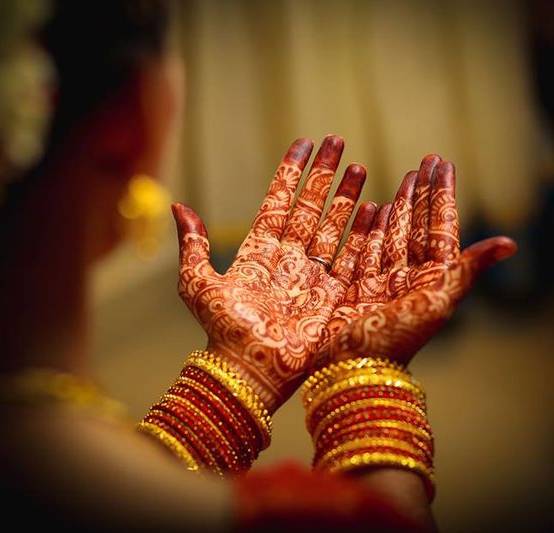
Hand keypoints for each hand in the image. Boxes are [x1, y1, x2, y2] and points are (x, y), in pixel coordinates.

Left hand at [172, 136, 368, 411]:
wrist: (249, 369)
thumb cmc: (221, 330)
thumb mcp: (196, 283)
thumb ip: (193, 244)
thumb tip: (178, 206)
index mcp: (259, 251)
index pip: (278, 201)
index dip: (290, 173)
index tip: (303, 144)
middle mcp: (288, 258)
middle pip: (311, 206)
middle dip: (324, 174)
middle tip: (337, 141)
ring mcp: (312, 274)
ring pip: (333, 226)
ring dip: (346, 196)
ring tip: (358, 167)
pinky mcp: (332, 295)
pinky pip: (351, 258)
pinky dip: (363, 234)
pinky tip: (374, 209)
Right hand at [315, 154, 516, 366]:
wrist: (349, 372)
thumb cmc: (392, 340)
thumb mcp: (436, 302)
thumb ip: (467, 269)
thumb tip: (510, 243)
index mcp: (430, 279)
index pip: (440, 226)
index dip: (442, 195)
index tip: (443, 163)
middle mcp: (407, 279)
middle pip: (417, 227)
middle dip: (421, 194)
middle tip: (426, 161)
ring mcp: (380, 283)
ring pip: (392, 235)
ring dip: (397, 207)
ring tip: (402, 178)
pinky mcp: (353, 290)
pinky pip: (363, 251)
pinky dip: (367, 229)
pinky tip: (370, 209)